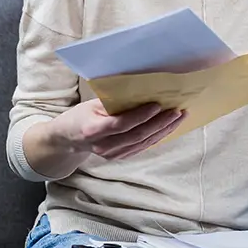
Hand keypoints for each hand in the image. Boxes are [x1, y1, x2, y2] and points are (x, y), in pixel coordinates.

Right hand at [50, 99, 185, 159]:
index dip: (141, 115)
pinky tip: (169, 126)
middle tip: (177, 110)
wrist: (68, 139)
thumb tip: (142, 90)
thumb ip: (114, 100)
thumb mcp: (92, 104)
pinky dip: (158, 136)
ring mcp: (112, 154)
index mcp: (93, 130)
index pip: (122, 124)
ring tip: (180, 116)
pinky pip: (143, 147)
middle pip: (137, 135)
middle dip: (160, 123)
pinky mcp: (120, 157)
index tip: (158, 104)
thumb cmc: (81, 115)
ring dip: (164, 130)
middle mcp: (103, 146)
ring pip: (143, 143)